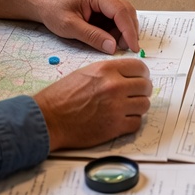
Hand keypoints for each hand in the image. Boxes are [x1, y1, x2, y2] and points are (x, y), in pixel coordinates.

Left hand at [33, 0, 139, 53]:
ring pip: (123, 14)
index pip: (121, 11)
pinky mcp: (101, 3)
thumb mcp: (70, 27)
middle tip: (126, 49)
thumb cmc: (52, 9)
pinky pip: (114, 16)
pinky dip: (115, 28)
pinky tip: (109, 39)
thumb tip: (113, 47)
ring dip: (123, 30)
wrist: (41, 1)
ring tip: (116, 46)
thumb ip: (92, 36)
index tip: (133, 47)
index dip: (129, 30)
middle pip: (126, 11)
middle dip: (129, 31)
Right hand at [34, 58, 151, 150]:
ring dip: (138, 106)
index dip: (142, 73)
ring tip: (129, 107)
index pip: (140, 67)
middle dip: (142, 90)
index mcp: (107, 69)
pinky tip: (123, 119)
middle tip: (136, 94)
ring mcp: (116, 107)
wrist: (49, 118)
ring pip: (144, 104)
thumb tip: (128, 75)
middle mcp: (115, 86)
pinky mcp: (114, 127)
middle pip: (145, 86)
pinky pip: (137, 122)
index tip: (140, 78)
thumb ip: (110, 72)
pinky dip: (132, 121)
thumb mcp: (87, 72)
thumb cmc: (63, 95)